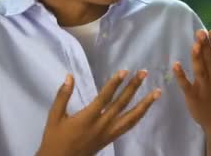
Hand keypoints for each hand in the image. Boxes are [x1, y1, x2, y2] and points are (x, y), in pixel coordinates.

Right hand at [37, 70, 160, 155]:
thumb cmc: (55, 139)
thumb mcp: (54, 117)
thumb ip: (63, 96)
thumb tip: (69, 76)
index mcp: (87, 119)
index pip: (105, 98)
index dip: (115, 84)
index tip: (125, 71)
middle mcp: (101, 125)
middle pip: (121, 104)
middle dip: (133, 88)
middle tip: (144, 73)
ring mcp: (108, 133)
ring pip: (131, 118)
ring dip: (145, 104)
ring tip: (157, 92)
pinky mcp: (111, 138)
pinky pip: (128, 126)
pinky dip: (139, 116)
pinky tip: (145, 108)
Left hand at [172, 29, 210, 135]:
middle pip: (210, 61)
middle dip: (206, 47)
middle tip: (201, 32)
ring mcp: (204, 88)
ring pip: (200, 71)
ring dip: (197, 58)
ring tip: (194, 45)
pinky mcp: (193, 96)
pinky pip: (186, 85)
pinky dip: (181, 76)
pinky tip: (176, 65)